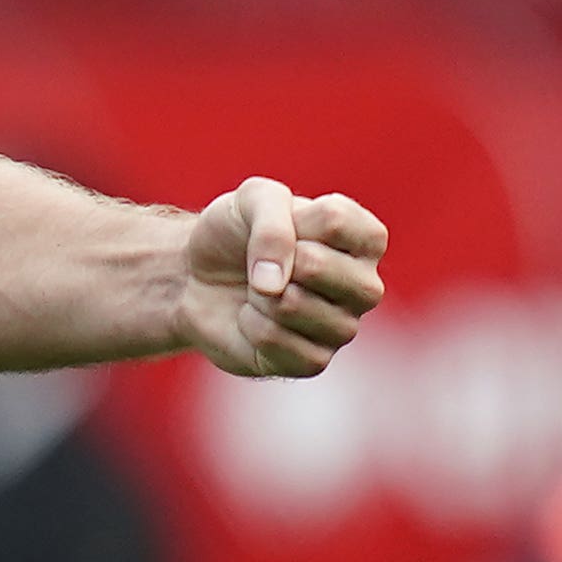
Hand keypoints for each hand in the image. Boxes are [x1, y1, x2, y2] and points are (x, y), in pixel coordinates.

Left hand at [181, 176, 387, 377]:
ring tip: (259, 291)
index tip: (280, 223)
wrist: (197, 276)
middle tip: (264, 263)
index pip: (338, 219)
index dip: (290, 220)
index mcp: (363, 239)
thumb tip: (275, 286)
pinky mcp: (314, 361)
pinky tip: (253, 319)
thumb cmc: (235, 233)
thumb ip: (271, 224)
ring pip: (294, 305)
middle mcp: (364, 285)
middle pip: (320, 266)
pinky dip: (250, 325)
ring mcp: (343, 326)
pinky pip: (277, 341)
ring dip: (258, 294)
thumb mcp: (250, 200)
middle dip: (273, 259)